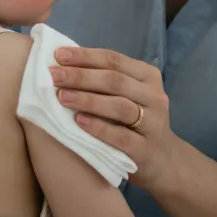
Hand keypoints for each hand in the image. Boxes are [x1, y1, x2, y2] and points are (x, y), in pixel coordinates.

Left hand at [50, 46, 178, 188]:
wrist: (162, 161)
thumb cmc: (133, 121)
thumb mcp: (126, 95)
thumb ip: (103, 79)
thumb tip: (62, 63)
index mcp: (147, 76)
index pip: (113, 59)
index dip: (85, 56)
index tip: (57, 55)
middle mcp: (154, 96)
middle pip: (115, 80)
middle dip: (81, 76)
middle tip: (54, 75)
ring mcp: (153, 124)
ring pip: (119, 106)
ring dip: (88, 99)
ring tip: (62, 96)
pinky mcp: (146, 149)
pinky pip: (121, 136)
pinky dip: (98, 127)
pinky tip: (78, 121)